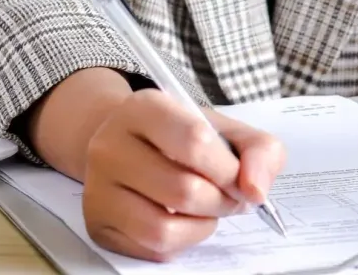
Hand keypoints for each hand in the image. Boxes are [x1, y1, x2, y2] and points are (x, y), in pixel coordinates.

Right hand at [81, 89, 284, 261]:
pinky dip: (182, 241)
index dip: (228, 168)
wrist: (131, 145)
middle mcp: (110, 145)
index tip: (239, 177)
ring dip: (203, 225)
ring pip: (163, 228)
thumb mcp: (225, 128)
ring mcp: (98, 188)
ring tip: (211, 209)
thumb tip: (256, 191)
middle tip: (231, 196)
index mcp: (144, 107)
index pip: (195, 140)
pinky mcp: (97, 224)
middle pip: (183, 189)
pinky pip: (150, 249)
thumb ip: (259, 150)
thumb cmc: (184, 137)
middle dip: (222, 200)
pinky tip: (186, 220)